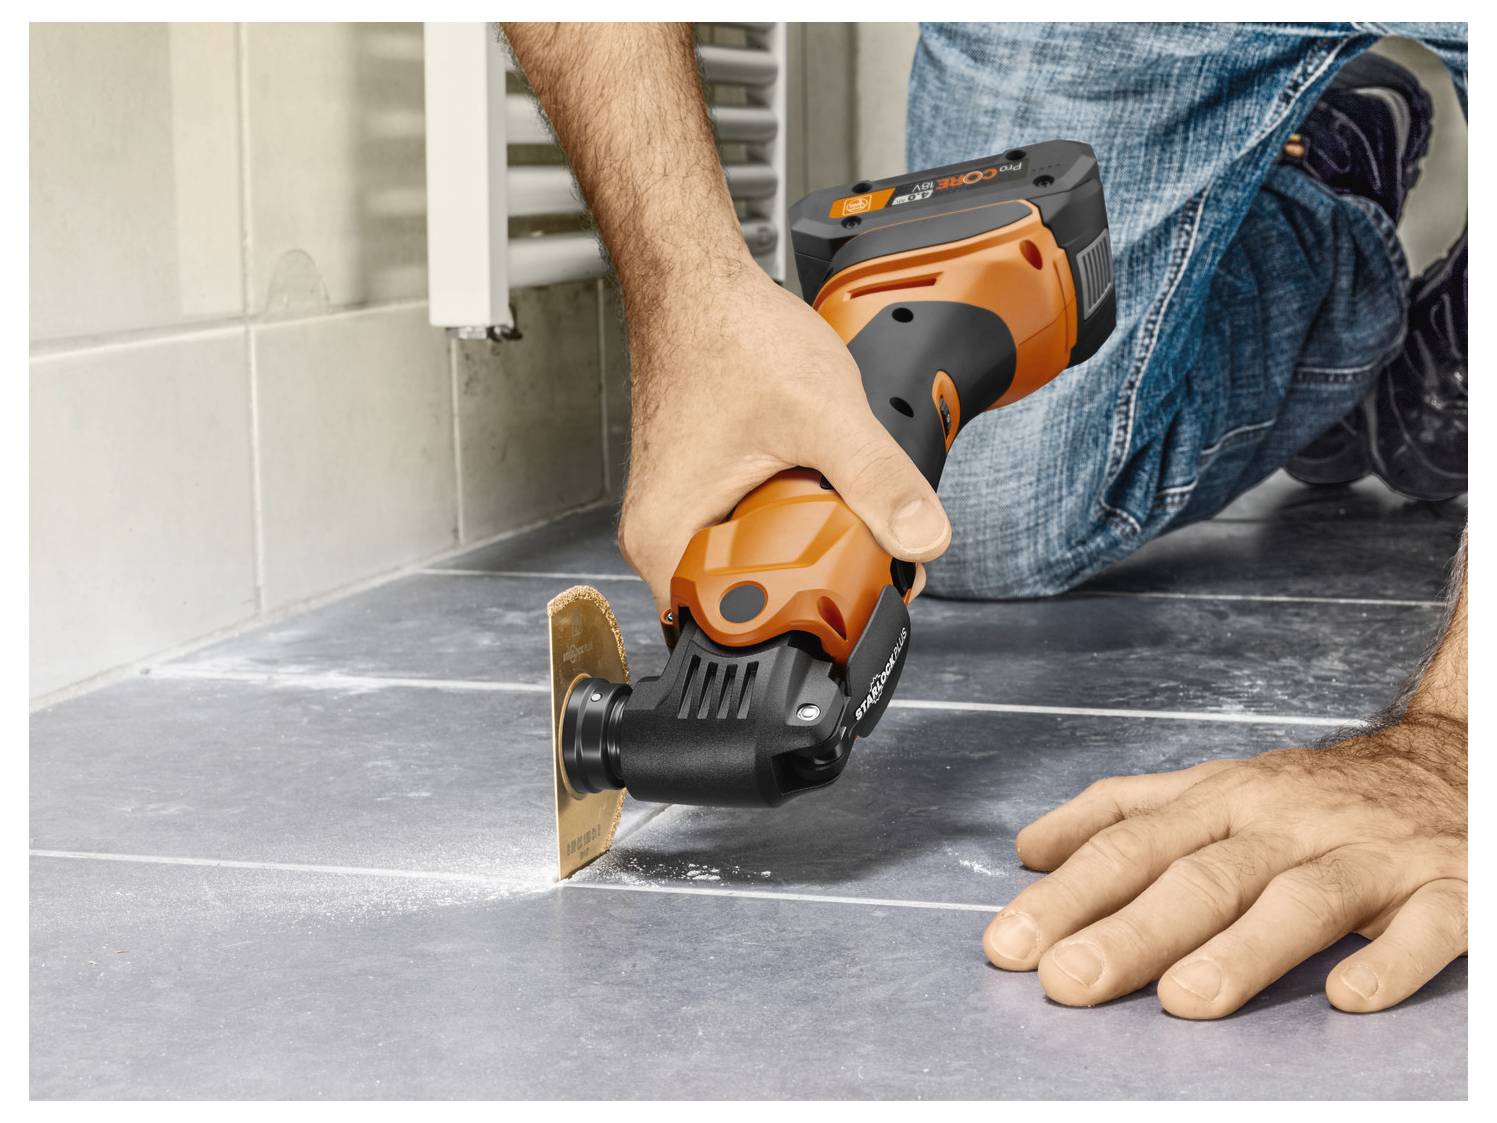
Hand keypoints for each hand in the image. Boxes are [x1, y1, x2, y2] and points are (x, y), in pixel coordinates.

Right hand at [617, 265, 947, 609]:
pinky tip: (812, 485)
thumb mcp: (821, 413)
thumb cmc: (727, 335)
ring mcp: (680, 517)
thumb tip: (922, 538)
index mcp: (668, 541)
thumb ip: (878, 480)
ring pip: (755, 568)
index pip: (735, 632)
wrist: (696, 283)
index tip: (856, 597)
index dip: (806, 623)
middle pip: (750, 606)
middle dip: (816, 584)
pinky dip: (792, 519)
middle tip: (862, 547)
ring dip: (807, 548)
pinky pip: (751, 533)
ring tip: (834, 504)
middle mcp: (663, 539)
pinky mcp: (701, 495)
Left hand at [983, 717, 1466, 1016]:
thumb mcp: (1211, 787)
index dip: (1067, 895)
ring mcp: (1367, 854)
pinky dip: (1390, 960)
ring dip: (1242, 949)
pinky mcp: (1448, 887)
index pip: (1129, 846)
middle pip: (1200, 877)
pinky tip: (1347, 997)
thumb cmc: (1310, 794)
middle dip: (1128, 931)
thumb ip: (1120, 813)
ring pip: (1300, 899)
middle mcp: (1284, 823)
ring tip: (1184, 1000)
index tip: (1009, 945)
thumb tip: (1027, 850)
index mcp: (1221, 801)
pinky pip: (1424, 925)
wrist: (1454, 761)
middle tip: (1067, 981)